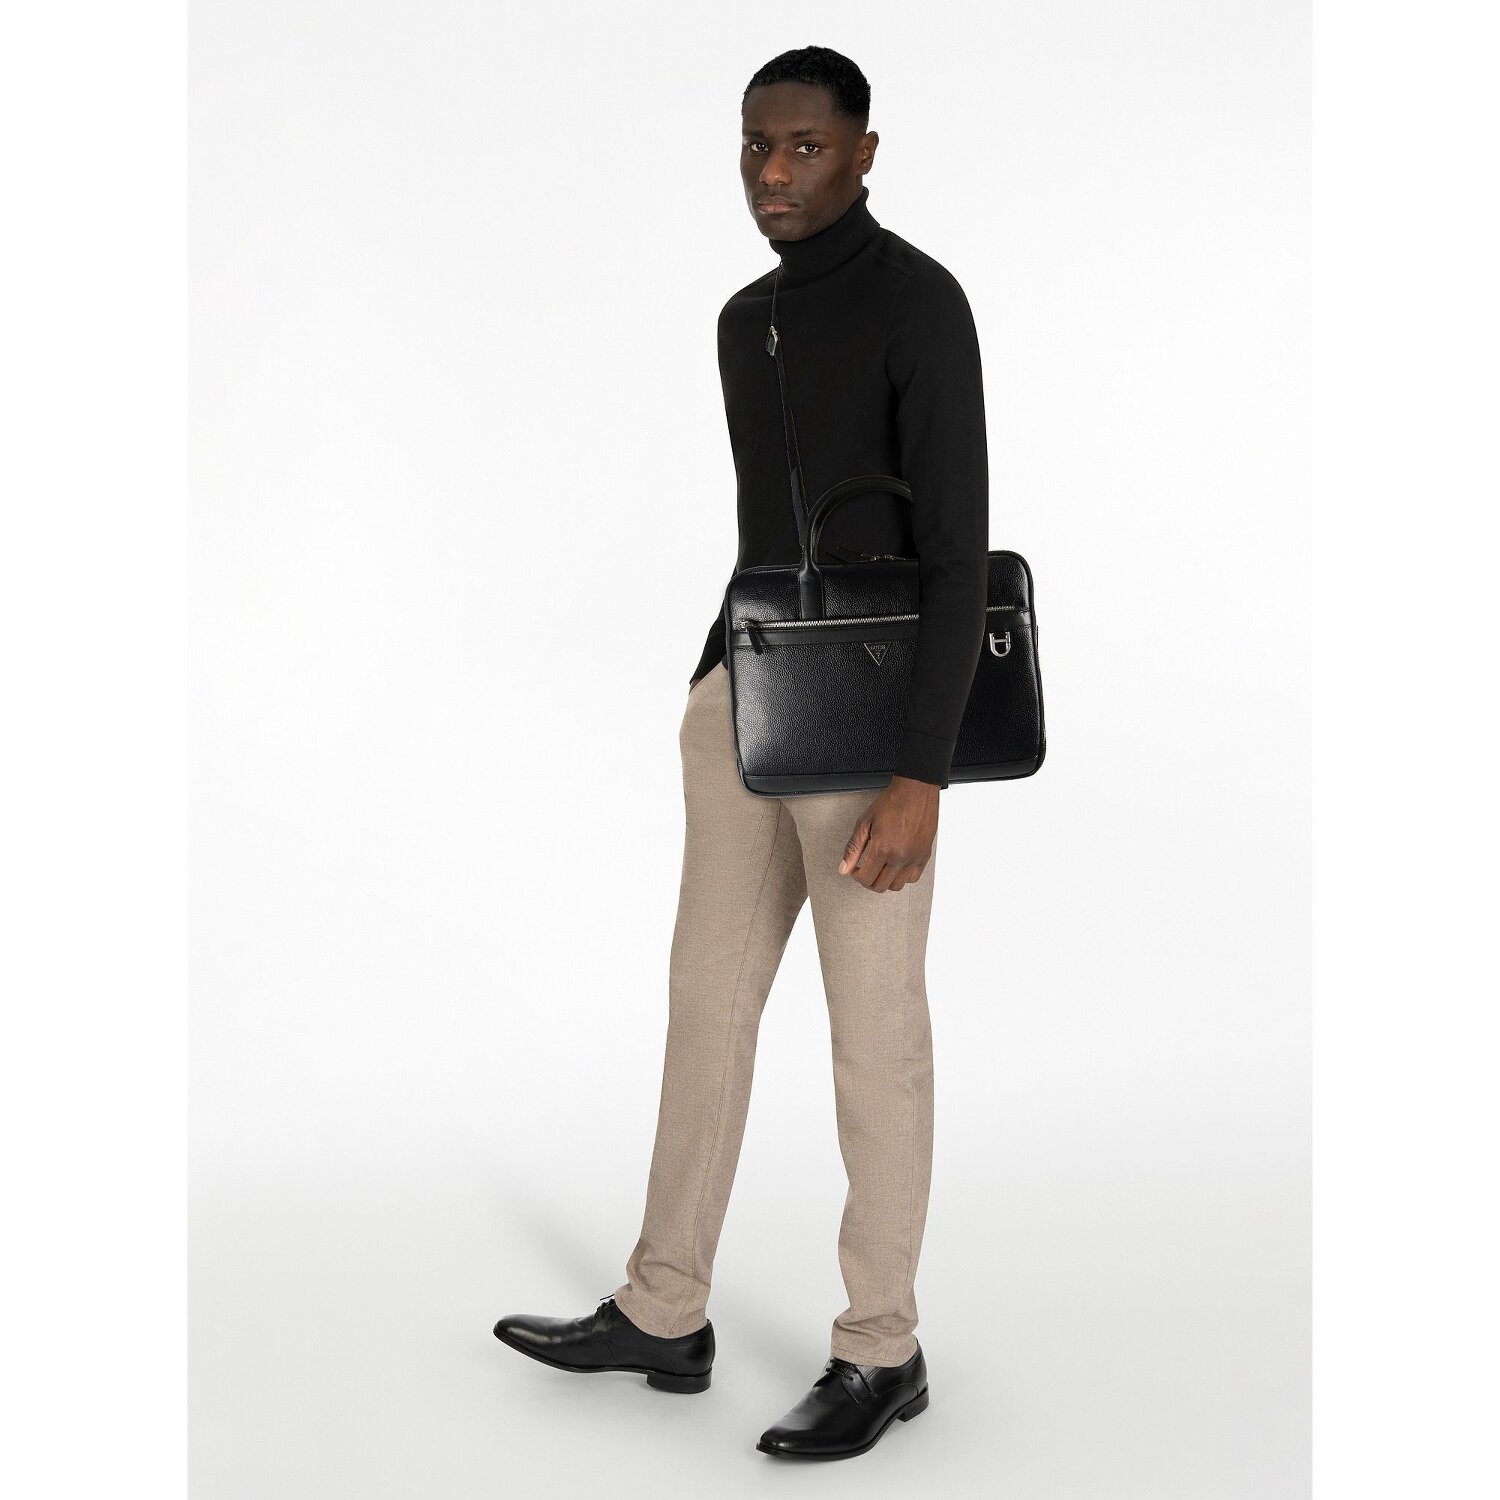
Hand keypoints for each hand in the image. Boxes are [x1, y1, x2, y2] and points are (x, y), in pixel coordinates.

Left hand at [838, 775, 938, 890]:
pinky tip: (895, 866)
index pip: (866, 878)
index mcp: (883, 849)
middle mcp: (900, 857)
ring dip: (885, 881)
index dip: (856, 876)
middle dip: (868, 881)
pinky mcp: (924, 856)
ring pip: (897, 886)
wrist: (915, 791)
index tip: (855, 869)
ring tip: (880, 869)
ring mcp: (914, 858)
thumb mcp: (865, 823)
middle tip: (865, 870)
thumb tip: (844, 868)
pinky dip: (902, 877)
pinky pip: (913, 878)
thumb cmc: (892, 802)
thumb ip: (853, 848)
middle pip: (880, 886)